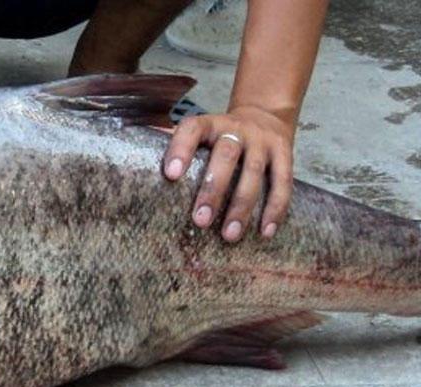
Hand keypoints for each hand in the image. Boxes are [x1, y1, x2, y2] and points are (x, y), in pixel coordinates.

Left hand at [162, 106, 295, 241]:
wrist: (265, 116)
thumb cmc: (220, 137)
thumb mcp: (200, 134)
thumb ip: (175, 145)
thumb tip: (135, 153)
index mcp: (209, 124)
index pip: (192, 130)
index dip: (181, 149)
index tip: (171, 175)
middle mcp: (236, 129)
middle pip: (226, 155)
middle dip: (213, 189)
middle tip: (200, 220)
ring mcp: (262, 141)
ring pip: (254, 172)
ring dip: (242, 206)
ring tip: (229, 235)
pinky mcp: (285, 154)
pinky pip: (283, 182)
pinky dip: (275, 208)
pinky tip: (265, 231)